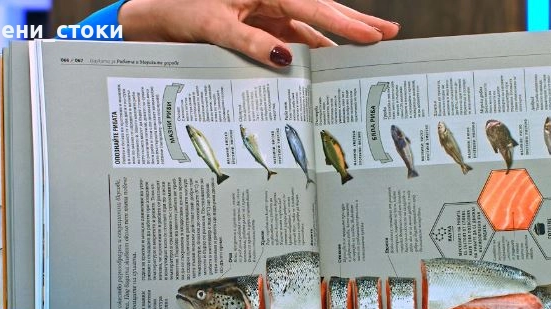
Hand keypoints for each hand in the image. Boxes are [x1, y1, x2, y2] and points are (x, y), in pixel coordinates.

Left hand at [118, 0, 399, 66]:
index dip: (345, 23)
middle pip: (322, 8)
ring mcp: (270, 8)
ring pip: (312, 21)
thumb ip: (252, 42)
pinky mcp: (264, 22)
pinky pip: (295, 33)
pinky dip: (313, 45)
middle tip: (389, 32)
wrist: (161, 14)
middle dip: (356, 21)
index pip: (313, 7)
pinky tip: (331, 56)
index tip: (372, 34)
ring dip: (339, 34)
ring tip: (372, 42)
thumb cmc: (184, 11)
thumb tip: (286, 59)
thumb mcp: (216, 28)